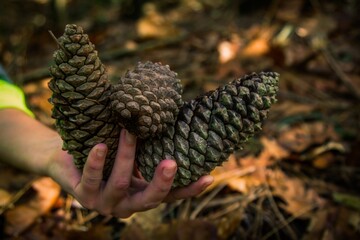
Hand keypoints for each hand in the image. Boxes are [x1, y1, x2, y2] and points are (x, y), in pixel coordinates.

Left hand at [47, 129, 212, 217]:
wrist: (65, 158)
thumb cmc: (106, 150)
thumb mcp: (132, 151)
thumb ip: (150, 145)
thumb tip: (174, 116)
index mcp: (140, 194)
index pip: (171, 196)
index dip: (190, 189)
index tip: (208, 177)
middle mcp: (125, 204)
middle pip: (150, 200)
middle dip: (162, 182)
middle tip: (171, 162)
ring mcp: (104, 202)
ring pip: (121, 183)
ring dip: (127, 156)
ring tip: (130, 132)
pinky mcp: (82, 195)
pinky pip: (92, 178)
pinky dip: (98, 161)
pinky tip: (100, 146)